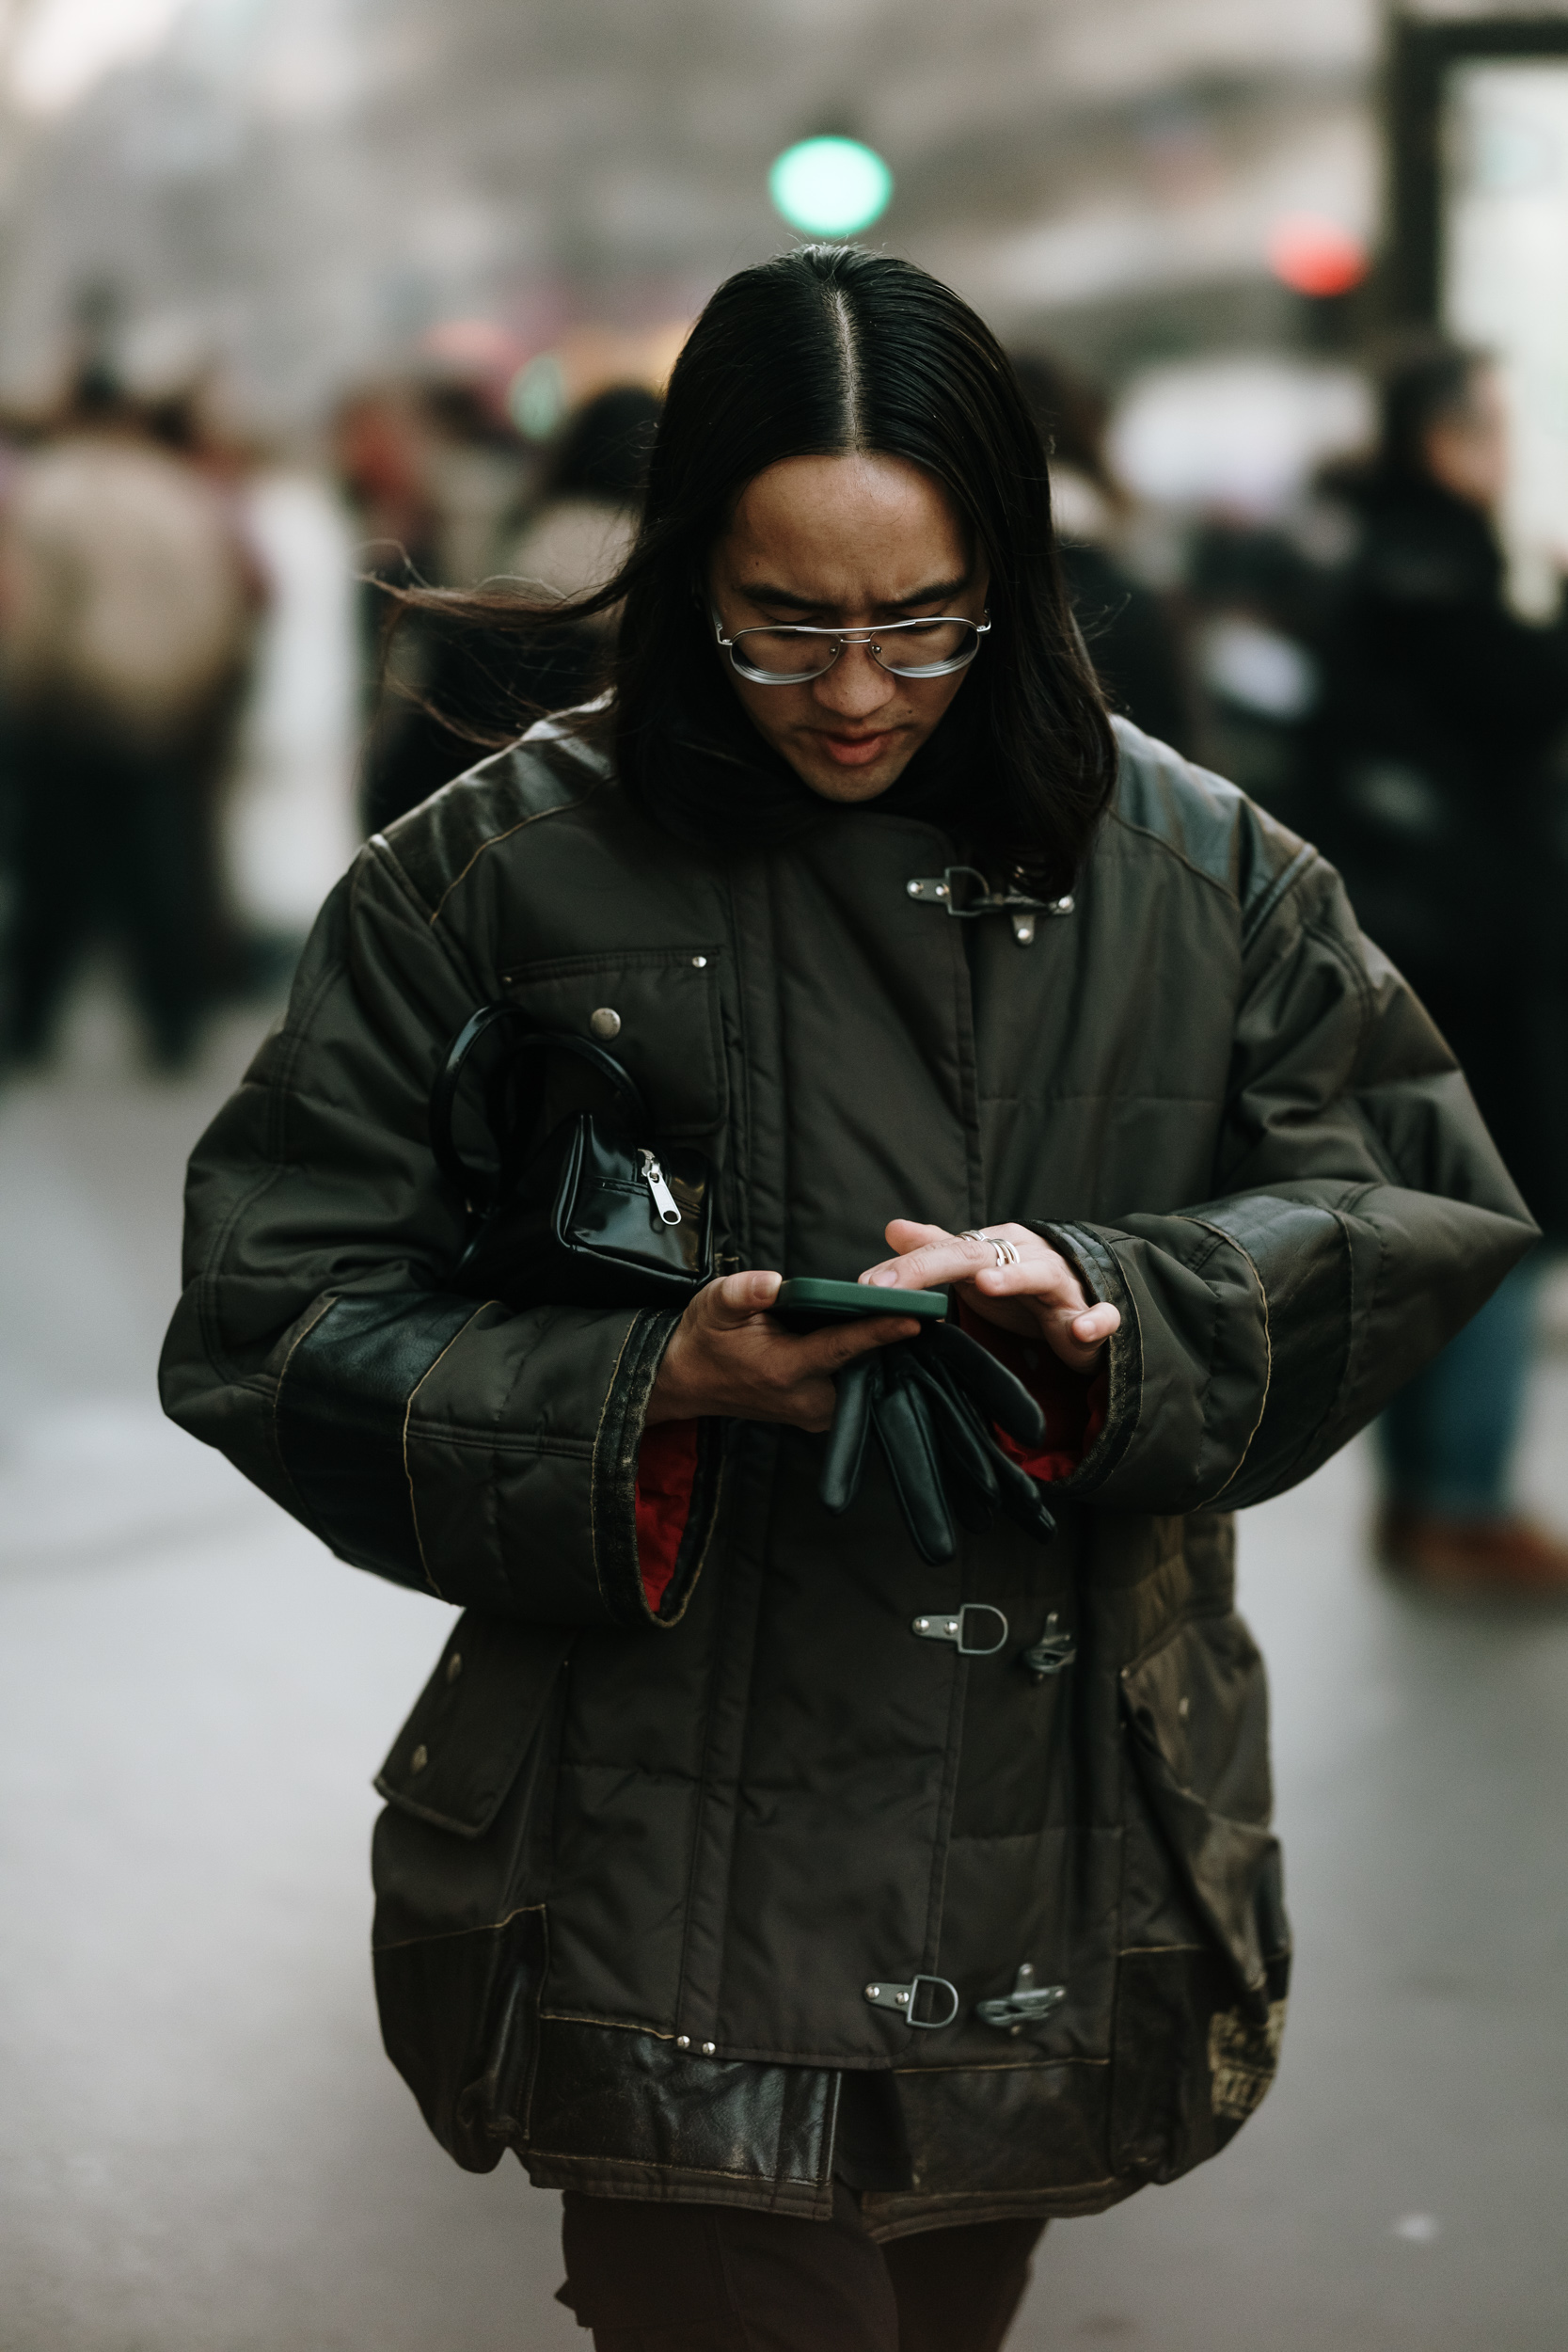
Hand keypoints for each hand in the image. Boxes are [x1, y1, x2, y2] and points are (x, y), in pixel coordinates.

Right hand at [646, 1270, 919, 1431]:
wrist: (688, 1378)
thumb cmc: (706, 1338)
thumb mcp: (714, 1304)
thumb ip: (743, 1292)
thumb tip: (773, 1282)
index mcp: (783, 1370)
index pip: (841, 1349)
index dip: (877, 1332)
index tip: (913, 1318)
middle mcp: (806, 1399)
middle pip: (865, 1367)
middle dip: (890, 1339)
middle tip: (920, 1304)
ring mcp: (814, 1414)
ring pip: (864, 1380)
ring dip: (881, 1353)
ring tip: (902, 1315)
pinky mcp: (818, 1416)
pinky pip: (855, 1389)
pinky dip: (866, 1364)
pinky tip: (877, 1338)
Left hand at [859, 1219, 1118, 1374]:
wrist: (1083, 1305)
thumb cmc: (1021, 1288)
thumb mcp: (975, 1270)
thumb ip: (937, 1251)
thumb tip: (892, 1227)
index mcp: (994, 1246)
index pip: (943, 1251)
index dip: (905, 1268)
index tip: (865, 1286)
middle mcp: (1026, 1254)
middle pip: (976, 1256)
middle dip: (932, 1268)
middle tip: (891, 1287)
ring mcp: (1062, 1283)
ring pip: (1039, 1274)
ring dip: (1014, 1278)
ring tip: (985, 1283)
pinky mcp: (1091, 1313)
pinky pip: (1099, 1314)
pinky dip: (1094, 1320)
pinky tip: (1080, 1330)